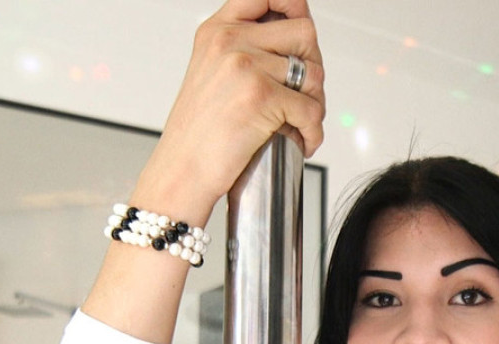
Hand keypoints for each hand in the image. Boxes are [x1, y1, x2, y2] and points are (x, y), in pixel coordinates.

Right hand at [134, 0, 325, 225]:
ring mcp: (245, 65)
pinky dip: (313, 131)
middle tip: (303, 94)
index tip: (300, 33)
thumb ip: (243, 48)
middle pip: (304, 32)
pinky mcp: (261, 96)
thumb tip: (296, 37)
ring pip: (314, 71)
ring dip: (317, 101)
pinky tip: (301, 139)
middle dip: (314, 65)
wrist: (181, 171)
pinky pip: (311, 108)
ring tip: (300, 120)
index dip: (293, 6)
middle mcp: (230, 40)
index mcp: (217, 30)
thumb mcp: (211, 72)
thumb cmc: (199, 132)